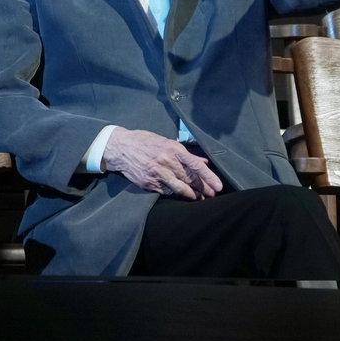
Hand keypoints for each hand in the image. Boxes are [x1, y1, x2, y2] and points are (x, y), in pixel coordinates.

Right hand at [101, 127, 222, 199]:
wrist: (120, 147)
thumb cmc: (144, 142)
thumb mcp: (166, 142)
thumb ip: (184, 154)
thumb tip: (202, 161)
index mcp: (173, 149)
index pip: (196, 165)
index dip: (209, 177)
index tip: (219, 186)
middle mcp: (166, 162)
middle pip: (190, 179)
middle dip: (203, 188)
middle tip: (212, 194)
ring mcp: (157, 174)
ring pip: (180, 188)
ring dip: (191, 195)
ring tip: (199, 198)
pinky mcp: (149, 183)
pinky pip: (166, 191)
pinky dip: (174, 193)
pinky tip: (179, 194)